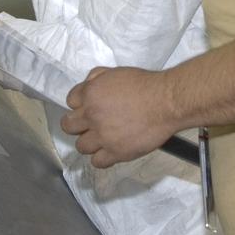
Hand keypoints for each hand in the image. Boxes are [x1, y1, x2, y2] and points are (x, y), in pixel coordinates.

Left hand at [61, 67, 176, 167]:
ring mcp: (102, 136)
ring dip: (89, 142)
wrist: (166, 102)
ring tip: (101, 139)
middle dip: (77, 125)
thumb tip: (88, 84)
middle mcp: (92, 115)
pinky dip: (102, 158)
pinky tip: (110, 151)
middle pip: (69, 126)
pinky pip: (97, 162)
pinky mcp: (115, 152)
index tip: (86, 108)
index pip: (71, 101)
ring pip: (81, 146)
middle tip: (88, 125)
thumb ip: (97, 78)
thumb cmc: (146, 86)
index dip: (79, 104)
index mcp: (91, 94)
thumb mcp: (116, 72)